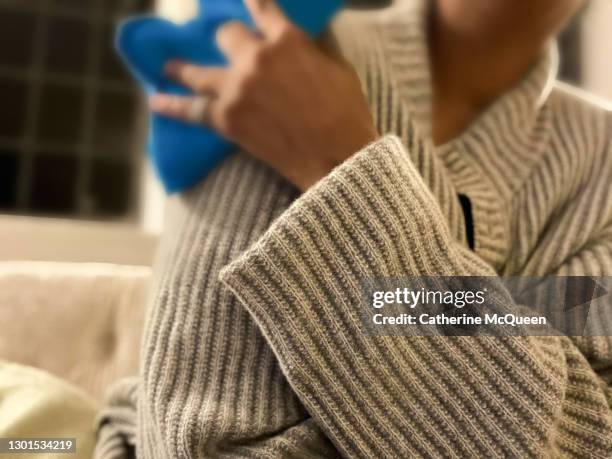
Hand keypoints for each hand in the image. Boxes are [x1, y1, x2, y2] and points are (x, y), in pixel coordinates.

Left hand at [149, 0, 377, 190]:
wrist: (336, 158)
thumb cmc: (347, 114)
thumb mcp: (339, 69)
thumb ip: (314, 49)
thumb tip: (302, 39)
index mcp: (287, 41)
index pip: (261, 7)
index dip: (249, 0)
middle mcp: (255, 58)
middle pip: (226, 35)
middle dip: (227, 39)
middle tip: (227, 47)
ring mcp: (236, 88)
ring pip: (198, 71)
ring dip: (181, 68)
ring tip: (168, 67)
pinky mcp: (225, 119)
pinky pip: (189, 110)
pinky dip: (170, 106)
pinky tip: (156, 100)